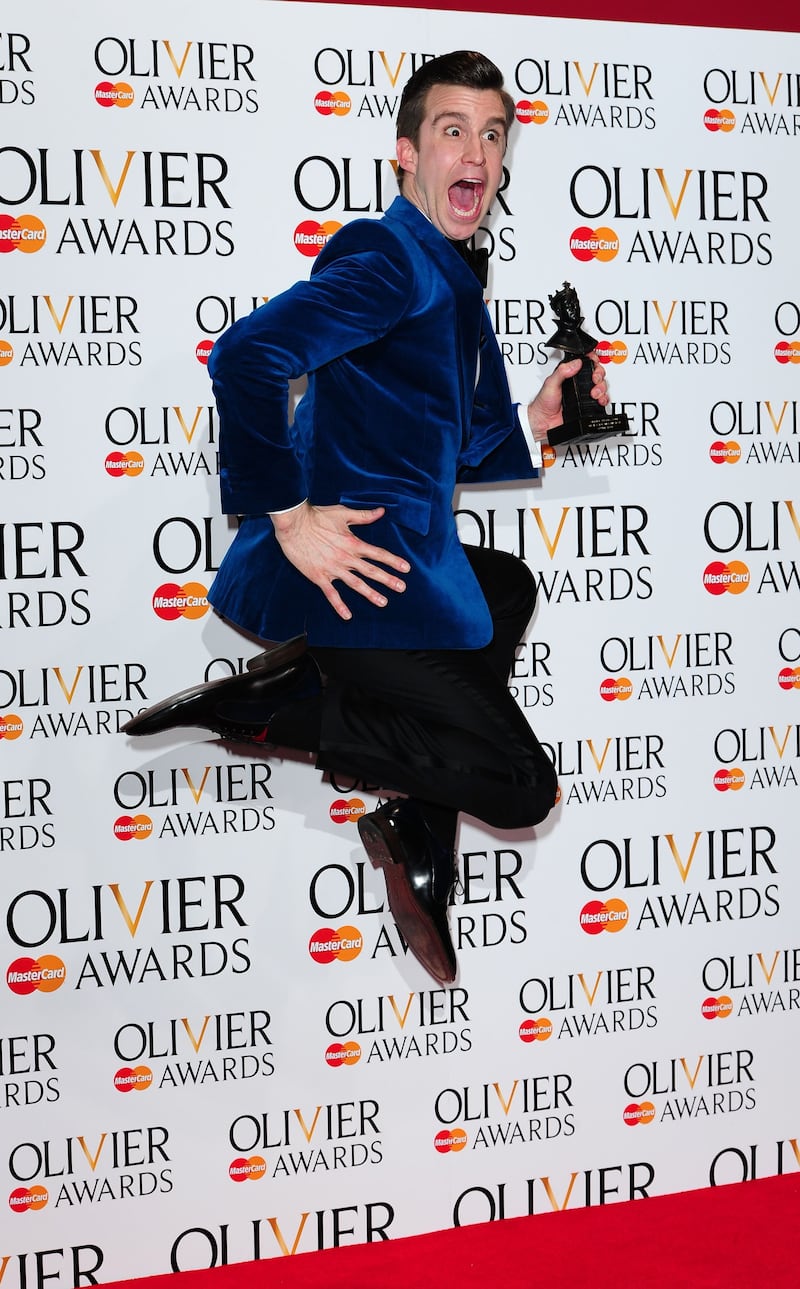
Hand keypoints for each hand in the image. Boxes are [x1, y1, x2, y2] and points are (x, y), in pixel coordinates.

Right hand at [270, 502, 409, 621]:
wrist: (294, 524)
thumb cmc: (317, 517)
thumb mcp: (343, 513)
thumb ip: (363, 516)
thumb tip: (381, 512)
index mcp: (353, 543)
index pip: (378, 553)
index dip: (393, 561)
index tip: (406, 568)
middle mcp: (346, 557)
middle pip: (371, 570)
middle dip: (388, 579)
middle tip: (402, 588)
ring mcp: (333, 568)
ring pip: (355, 584)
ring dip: (370, 593)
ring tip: (383, 602)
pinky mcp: (319, 576)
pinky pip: (331, 594)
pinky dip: (339, 605)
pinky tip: (347, 616)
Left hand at [527, 352, 609, 441]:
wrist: (544, 423)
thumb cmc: (544, 404)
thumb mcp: (551, 383)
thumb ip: (562, 371)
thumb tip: (575, 363)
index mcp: (569, 374)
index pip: (585, 362)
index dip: (592, 360)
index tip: (594, 361)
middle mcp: (578, 383)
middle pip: (596, 373)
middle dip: (599, 374)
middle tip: (594, 379)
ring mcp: (584, 394)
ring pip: (601, 385)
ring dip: (602, 387)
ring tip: (594, 393)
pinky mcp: (588, 405)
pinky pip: (601, 399)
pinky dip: (604, 399)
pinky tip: (599, 400)